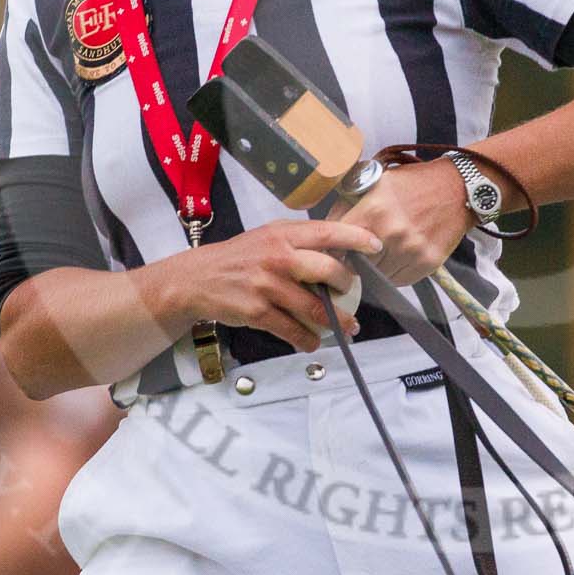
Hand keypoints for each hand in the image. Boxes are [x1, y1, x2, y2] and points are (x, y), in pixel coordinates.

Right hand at [160, 219, 380, 352]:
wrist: (197, 279)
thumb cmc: (239, 257)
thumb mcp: (267, 237)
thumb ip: (298, 242)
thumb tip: (338, 255)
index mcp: (282, 234)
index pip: (326, 232)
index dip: (355, 238)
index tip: (375, 246)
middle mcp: (277, 257)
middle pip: (327, 270)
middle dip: (348, 285)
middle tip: (355, 294)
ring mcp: (268, 285)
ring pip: (314, 308)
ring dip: (336, 322)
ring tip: (348, 327)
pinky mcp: (258, 311)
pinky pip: (292, 329)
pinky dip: (307, 339)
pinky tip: (313, 342)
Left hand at [333, 160, 473, 284]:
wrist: (456, 188)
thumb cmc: (412, 183)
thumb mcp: (374, 183)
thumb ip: (346, 207)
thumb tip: (326, 234)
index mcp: (373, 210)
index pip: (338, 245)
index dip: (332, 251)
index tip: (332, 253)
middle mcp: (391, 233)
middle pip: (356, 266)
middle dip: (353, 262)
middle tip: (356, 256)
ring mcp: (410, 251)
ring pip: (377, 277)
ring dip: (375, 270)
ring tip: (381, 253)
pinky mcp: (426, 264)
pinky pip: (398, 281)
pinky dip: (394, 273)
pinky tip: (398, 256)